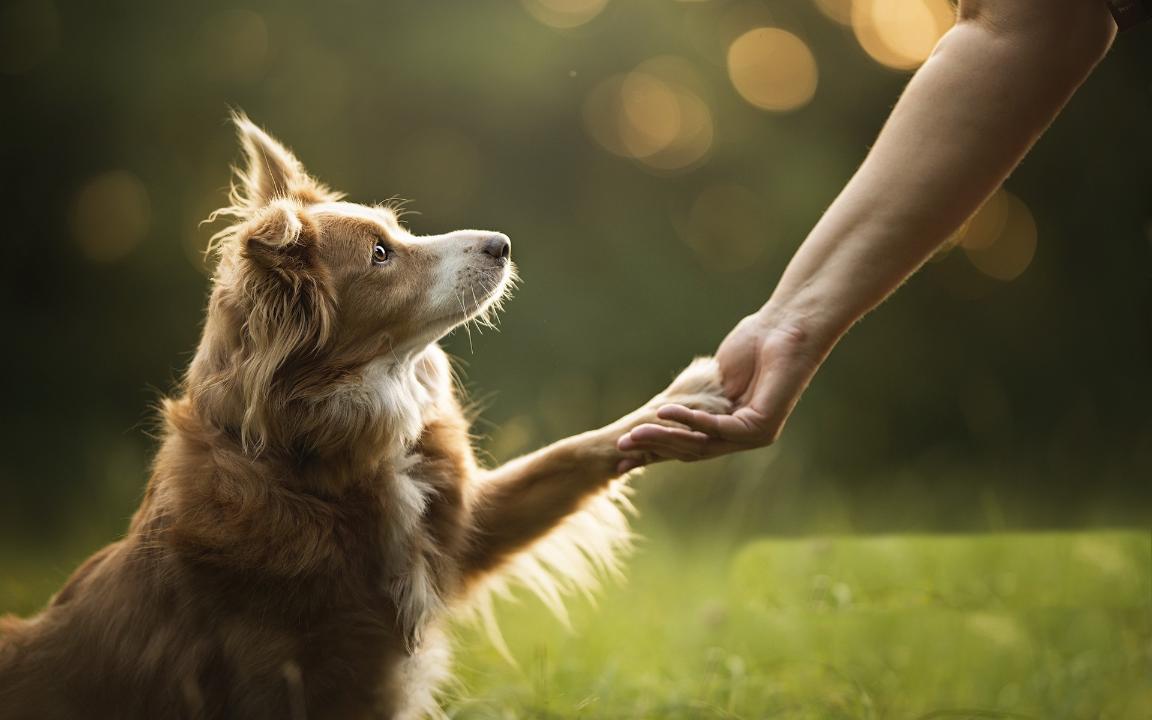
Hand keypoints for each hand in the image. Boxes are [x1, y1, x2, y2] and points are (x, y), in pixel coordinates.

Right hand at [616, 312, 823, 462]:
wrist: (787, 327)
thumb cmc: (753, 344)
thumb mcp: (713, 376)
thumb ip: (693, 399)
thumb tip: (659, 412)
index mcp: (731, 427)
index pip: (688, 445)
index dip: (656, 450)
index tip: (622, 454)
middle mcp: (743, 438)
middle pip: (691, 450)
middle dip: (654, 448)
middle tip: (621, 446)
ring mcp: (755, 436)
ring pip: (701, 444)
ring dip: (665, 438)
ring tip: (634, 434)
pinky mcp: (762, 428)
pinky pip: (718, 428)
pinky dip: (690, 420)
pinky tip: (664, 412)